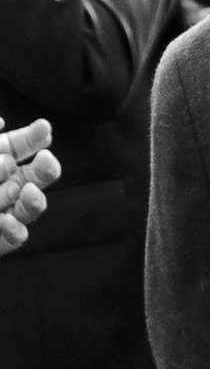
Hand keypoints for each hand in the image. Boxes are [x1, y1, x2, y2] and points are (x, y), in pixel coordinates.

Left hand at [0, 119, 59, 253]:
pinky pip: (16, 237)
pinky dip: (14, 230)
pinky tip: (6, 221)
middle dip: (45, 169)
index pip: (21, 146)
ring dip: (33, 200)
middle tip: (46, 161)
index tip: (43, 128)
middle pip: (36, 176)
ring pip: (30, 207)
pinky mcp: (0, 240)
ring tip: (27, 192)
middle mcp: (5, 186)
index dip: (34, 138)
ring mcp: (4, 213)